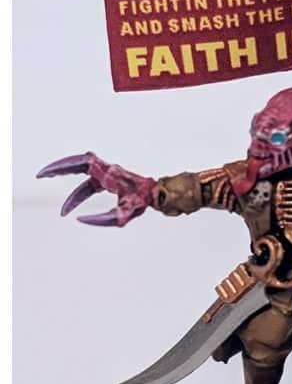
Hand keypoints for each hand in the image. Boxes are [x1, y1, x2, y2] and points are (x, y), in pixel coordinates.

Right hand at [36, 152, 154, 226]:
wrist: (157, 195)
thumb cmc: (143, 201)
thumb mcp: (123, 214)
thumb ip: (102, 219)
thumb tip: (81, 220)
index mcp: (106, 173)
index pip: (79, 163)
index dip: (61, 166)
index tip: (45, 174)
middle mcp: (105, 171)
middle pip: (77, 164)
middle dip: (58, 170)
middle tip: (42, 176)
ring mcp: (107, 175)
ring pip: (82, 179)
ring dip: (72, 195)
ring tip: (64, 212)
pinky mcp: (109, 182)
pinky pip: (88, 186)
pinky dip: (79, 195)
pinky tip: (74, 208)